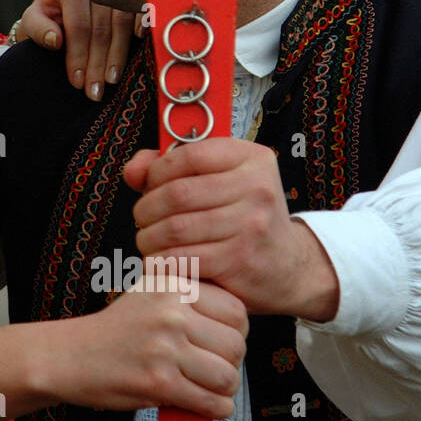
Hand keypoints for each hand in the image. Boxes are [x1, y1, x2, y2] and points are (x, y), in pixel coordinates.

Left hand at [17, 0, 135, 99]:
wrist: (64, 8)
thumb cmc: (46, 18)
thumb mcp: (32, 22)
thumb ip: (37, 28)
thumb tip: (55, 40)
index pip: (78, 25)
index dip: (79, 55)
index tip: (78, 82)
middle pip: (102, 28)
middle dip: (98, 63)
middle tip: (95, 91)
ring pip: (122, 23)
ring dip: (118, 54)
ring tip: (111, 80)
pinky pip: (142, 11)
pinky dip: (142, 27)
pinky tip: (140, 46)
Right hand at [56, 279, 246, 418]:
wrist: (69, 356)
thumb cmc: (112, 331)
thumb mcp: (149, 296)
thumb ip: (190, 301)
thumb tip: (237, 327)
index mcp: (171, 286)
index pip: (236, 311)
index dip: (237, 332)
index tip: (223, 342)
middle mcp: (170, 313)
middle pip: (236, 345)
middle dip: (231, 362)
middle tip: (214, 367)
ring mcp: (165, 348)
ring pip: (228, 376)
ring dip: (223, 389)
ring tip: (207, 386)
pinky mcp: (159, 382)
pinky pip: (211, 402)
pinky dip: (214, 409)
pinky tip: (201, 402)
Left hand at [124, 138, 339, 320]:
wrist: (288, 266)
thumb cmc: (241, 216)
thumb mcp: (217, 179)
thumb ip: (168, 167)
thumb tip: (132, 172)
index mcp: (251, 158)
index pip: (188, 154)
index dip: (157, 171)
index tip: (149, 186)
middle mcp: (257, 188)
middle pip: (177, 194)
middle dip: (146, 209)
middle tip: (143, 220)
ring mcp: (252, 225)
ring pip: (174, 228)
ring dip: (148, 238)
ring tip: (149, 240)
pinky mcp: (240, 261)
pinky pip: (182, 259)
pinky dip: (161, 262)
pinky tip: (162, 260)